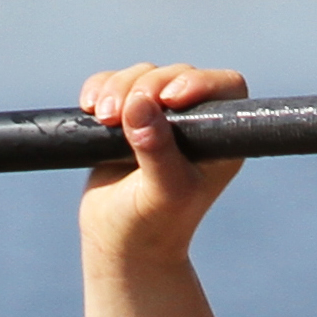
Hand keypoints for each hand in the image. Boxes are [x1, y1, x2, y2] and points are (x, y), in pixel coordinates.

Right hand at [75, 60, 247, 262]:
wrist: (119, 242)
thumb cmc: (152, 225)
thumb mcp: (161, 192)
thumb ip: (156, 150)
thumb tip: (139, 104)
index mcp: (218, 140)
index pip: (226, 87)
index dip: (200, 82)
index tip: (170, 99)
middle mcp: (193, 123)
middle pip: (176, 75)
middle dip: (144, 87)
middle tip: (116, 116)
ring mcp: (159, 116)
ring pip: (142, 75)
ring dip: (118, 88)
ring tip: (102, 119)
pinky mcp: (127, 115)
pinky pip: (113, 82)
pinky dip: (99, 87)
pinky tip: (90, 109)